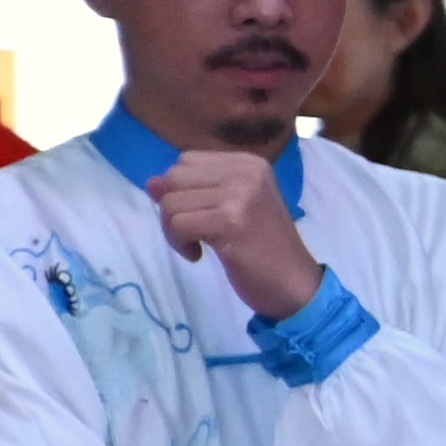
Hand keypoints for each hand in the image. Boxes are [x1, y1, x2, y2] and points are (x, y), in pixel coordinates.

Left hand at [146, 150, 323, 320]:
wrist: (294, 284)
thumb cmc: (263, 248)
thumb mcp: (231, 207)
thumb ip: (195, 190)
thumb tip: (151, 183)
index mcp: (249, 163)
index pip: (186, 161)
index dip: (182, 190)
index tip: (202, 215)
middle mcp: (247, 172)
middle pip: (174, 178)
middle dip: (172, 209)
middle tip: (195, 233)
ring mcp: (240, 195)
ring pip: (170, 202)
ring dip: (174, 231)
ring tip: (199, 245)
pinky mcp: (231, 221)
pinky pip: (177, 225)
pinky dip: (179, 244)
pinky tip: (199, 255)